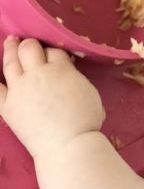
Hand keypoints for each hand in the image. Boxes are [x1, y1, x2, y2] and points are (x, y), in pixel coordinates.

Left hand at [0, 37, 104, 158]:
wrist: (68, 146)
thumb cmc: (85, 122)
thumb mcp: (90, 92)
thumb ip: (76, 77)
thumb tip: (68, 72)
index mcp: (61, 69)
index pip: (54, 51)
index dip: (55, 53)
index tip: (56, 58)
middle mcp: (37, 74)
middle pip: (29, 49)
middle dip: (30, 45)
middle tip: (31, 45)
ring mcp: (19, 89)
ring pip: (10, 61)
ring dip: (11, 49)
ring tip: (11, 42)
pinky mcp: (7, 105)